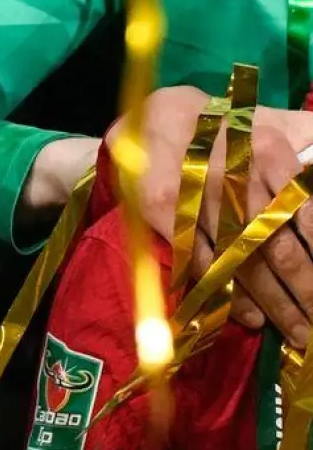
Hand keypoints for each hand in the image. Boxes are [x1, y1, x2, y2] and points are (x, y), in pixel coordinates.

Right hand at [116, 86, 312, 346]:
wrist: (152, 118)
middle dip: (305, 292)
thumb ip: (311, 141)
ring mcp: (195, 196)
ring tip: (297, 331)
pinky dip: (228, 295)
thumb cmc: (226, 126)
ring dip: (274, 305)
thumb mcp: (276, 122)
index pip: (308, 214)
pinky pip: (202, 262)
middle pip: (279, 249)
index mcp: (267, 151)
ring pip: (242, 263)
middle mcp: (233, 176)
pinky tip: (250, 317)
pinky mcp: (164, 212)